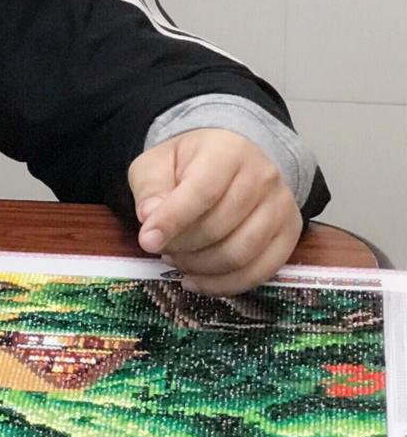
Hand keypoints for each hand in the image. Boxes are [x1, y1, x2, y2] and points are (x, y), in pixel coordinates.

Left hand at [128, 129, 301, 296]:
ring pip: (239, 254)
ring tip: (176, 258)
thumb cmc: (189, 163)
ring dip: (199, 267)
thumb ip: (150, 188)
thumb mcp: (156, 164)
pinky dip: (224, 284)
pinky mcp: (289, 234)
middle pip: (219, 228)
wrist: (232, 159)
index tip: (147, 241)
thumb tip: (149, 217)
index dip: (173, 221)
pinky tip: (196, 279)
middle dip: (181, 246)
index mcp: (227, 152)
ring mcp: (281, 207)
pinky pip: (260, 272)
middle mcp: (263, 177)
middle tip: (160, 248)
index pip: (202, 192)